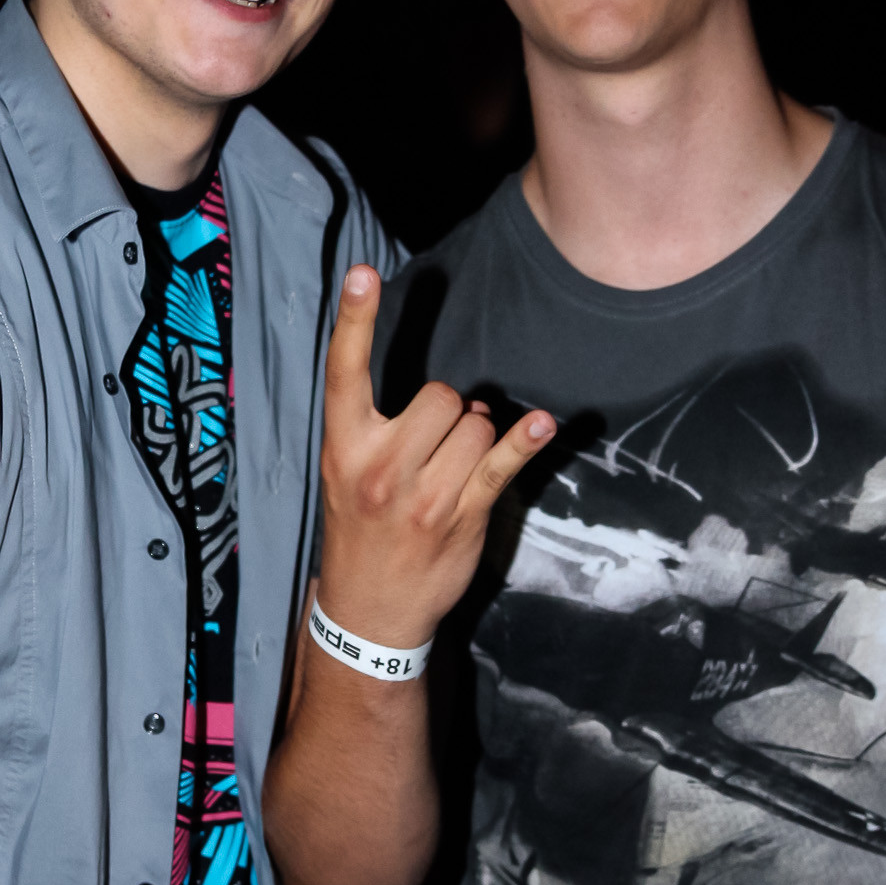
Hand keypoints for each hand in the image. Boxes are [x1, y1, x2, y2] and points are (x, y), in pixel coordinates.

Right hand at [316, 265, 553, 650]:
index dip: (356, 319)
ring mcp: (420, 495)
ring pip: (474, 426)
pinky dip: (525, 441)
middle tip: (436, 447)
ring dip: (477, 438)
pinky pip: (499, 465)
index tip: (363, 273)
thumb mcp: (349, 472)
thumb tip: (462, 403)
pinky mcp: (459, 516)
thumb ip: (385, 428)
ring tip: (453, 471)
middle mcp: (378, 466)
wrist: (368, 611)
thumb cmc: (362, 530)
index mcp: (344, 446)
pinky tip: (541, 424)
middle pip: (438, 395)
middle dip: (449, 411)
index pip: (344, 371)